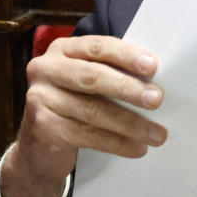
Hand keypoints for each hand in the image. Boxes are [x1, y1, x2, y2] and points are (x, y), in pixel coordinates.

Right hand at [0, 34, 165, 196]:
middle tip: (157, 99)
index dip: (126, 55)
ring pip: (93, 110)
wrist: (39, 149)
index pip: (97, 47)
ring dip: (130, 124)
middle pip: (92, 77)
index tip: (153, 66)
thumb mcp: (88, 84)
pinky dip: (117, 143)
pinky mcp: (43, 127)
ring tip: (157, 134)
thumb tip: (157, 81)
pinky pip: (88, 135)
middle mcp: (46, 69)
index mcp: (62, 50)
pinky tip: (138, 148)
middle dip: (128, 88)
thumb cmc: (74, 107)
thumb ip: (112, 73)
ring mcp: (40, 98)